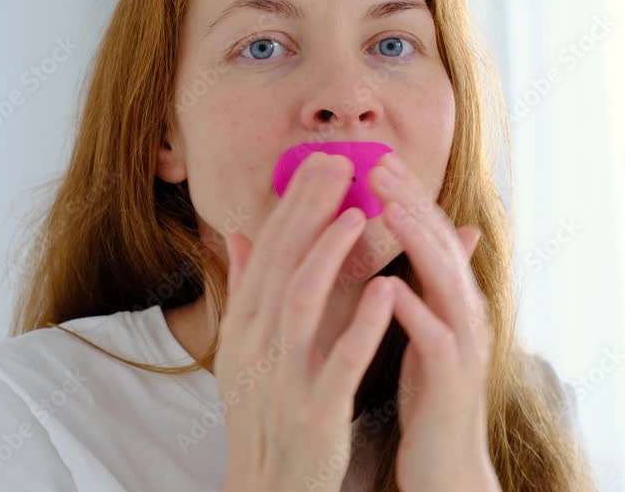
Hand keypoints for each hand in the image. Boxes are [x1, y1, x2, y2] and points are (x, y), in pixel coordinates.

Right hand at [217, 152, 397, 491]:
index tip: (315, 164)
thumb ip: (244, 292)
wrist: (269, 488)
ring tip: (356, 213)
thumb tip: (236, 235)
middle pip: (280, 266)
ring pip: (300, 304)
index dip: (291, 207)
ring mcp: (281, 380)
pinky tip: (388, 290)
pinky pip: (339, 363)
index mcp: (243, 329)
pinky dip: (362, 325)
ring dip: (327, 256)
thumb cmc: (266, 415)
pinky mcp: (314, 412)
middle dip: (307, 213)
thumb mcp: (244, 352)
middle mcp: (254, 348)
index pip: (266, 255)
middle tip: (335, 164)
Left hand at [369, 152, 501, 491]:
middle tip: (378, 161)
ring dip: (418, 239)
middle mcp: (464, 311)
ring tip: (389, 205)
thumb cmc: (428, 390)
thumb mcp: (425, 328)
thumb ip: (423, 283)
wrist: (446, 461)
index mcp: (451, 297)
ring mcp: (464, 343)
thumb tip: (424, 235)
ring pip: (445, 280)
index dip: (404, 193)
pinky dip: (414, 309)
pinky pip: (434, 337)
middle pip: (440, 243)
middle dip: (410, 199)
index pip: (428, 233)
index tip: (373, 158)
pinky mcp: (452, 378)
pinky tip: (391, 287)